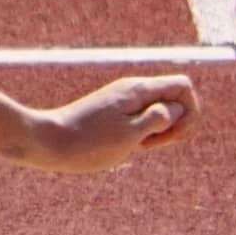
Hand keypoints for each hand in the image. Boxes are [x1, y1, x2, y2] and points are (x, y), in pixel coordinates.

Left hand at [20, 75, 197, 173]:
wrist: (46, 142)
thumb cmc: (88, 143)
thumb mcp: (130, 134)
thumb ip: (159, 119)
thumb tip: (178, 108)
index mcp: (138, 90)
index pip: (184, 86)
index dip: (189, 112)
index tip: (170, 133)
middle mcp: (131, 90)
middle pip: (174, 100)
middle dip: (175, 125)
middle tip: (150, 143)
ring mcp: (121, 102)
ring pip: (159, 113)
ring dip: (159, 133)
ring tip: (137, 147)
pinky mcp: (111, 114)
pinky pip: (141, 121)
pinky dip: (143, 136)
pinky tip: (128, 148)